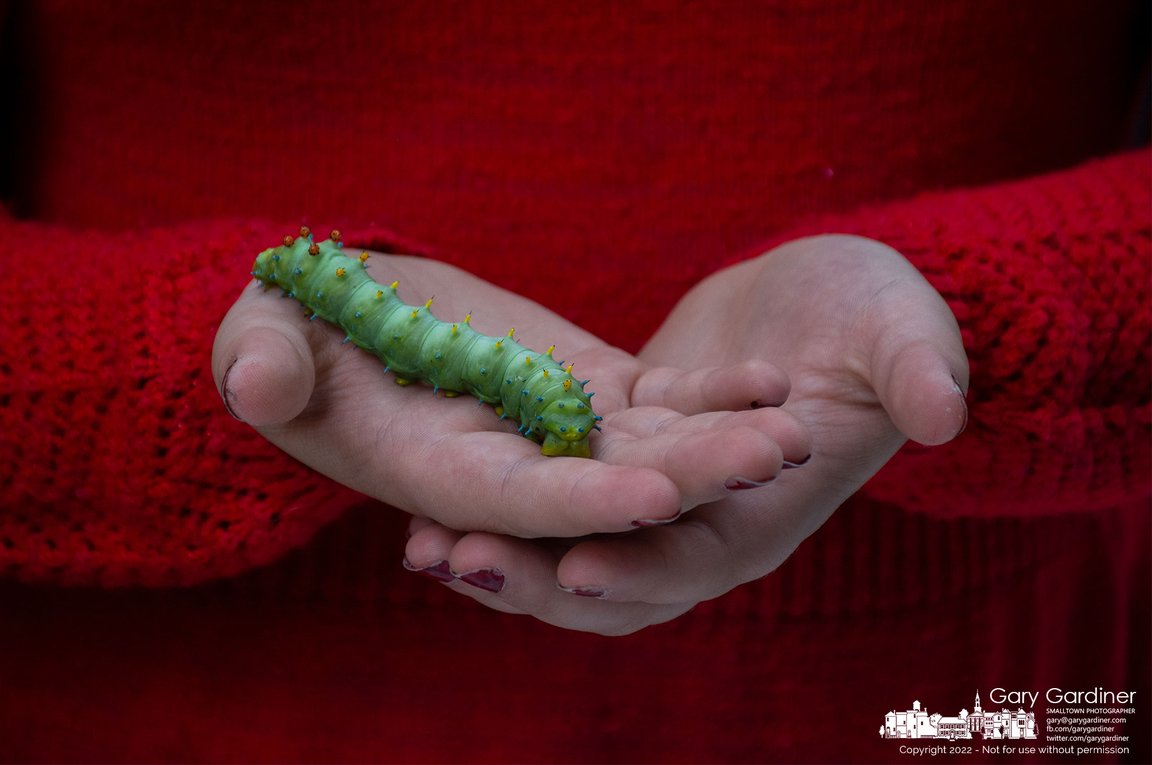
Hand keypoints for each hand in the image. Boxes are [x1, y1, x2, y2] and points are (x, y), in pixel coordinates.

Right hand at [211, 251, 807, 539]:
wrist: (346, 316)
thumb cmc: (289, 329)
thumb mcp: (263, 335)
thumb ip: (263, 360)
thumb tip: (257, 380)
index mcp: (430, 467)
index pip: (513, 500)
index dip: (581, 503)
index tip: (655, 496)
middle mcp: (507, 465)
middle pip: (606, 488)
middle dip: (688, 481)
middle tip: (769, 459)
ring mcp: (555, 430)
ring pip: (648, 451)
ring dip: (721, 445)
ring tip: (795, 428)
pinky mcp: (585, 391)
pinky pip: (655, 405)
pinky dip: (710, 395)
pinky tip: (772, 377)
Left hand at [404, 235, 967, 633]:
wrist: (818, 300)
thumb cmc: (871, 313)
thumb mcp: (901, 328)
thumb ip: (916, 371)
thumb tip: (942, 414)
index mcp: (764, 515)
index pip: (698, 561)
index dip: (642, 567)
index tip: (573, 566)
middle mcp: (700, 529)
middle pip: (615, 578)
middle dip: (537, 580)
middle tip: (452, 562)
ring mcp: (650, 504)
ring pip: (569, 551)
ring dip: (502, 556)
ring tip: (419, 547)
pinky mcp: (612, 467)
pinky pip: (547, 502)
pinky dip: (497, 510)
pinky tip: (425, 503)